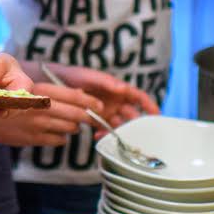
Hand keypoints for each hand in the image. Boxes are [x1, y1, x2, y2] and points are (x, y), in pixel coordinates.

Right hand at [0, 83, 103, 146]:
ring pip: (69, 129)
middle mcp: (39, 110)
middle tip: (96, 114)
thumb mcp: (12, 72)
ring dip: (74, 125)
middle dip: (88, 115)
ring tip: (74, 120)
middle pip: (76, 115)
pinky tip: (57, 129)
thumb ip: (46, 84)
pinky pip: (57, 141)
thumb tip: (77, 94)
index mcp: (37, 92)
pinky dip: (61, 136)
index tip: (99, 104)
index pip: (72, 97)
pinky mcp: (31, 140)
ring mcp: (36, 127)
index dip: (89, 102)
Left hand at [35, 62, 158, 128]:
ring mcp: (106, 111)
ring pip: (119, 124)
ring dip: (119, 132)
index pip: (140, 98)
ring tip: (115, 138)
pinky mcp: (95, 119)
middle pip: (132, 115)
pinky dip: (104, 134)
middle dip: (136, 126)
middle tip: (136, 136)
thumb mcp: (90, 76)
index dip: (150, 107)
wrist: (55, 83)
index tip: (158, 117)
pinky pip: (105, 129)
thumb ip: (106, 82)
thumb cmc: (75, 75)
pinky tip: (98, 136)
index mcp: (119, 89)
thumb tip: (123, 88)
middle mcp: (116, 101)